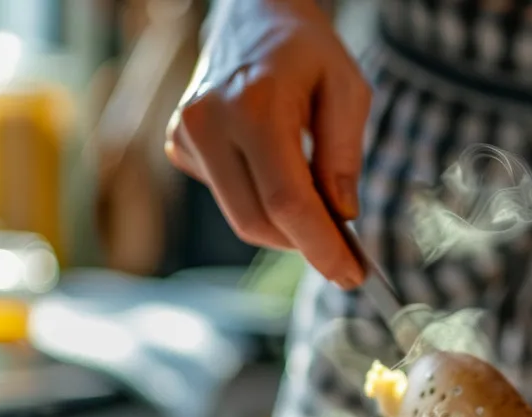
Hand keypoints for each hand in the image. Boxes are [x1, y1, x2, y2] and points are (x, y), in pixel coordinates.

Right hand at [165, 0, 368, 285]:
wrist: (251, 13)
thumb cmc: (305, 50)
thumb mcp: (347, 89)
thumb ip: (344, 156)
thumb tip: (341, 216)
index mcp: (252, 107)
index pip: (287, 202)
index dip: (321, 247)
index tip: (351, 275)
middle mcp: (208, 124)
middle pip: (259, 222)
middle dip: (305, 245)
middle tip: (344, 254)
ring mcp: (186, 137)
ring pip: (242, 218)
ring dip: (285, 228)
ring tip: (320, 209)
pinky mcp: (180, 148)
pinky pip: (230, 199)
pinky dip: (263, 204)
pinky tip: (279, 173)